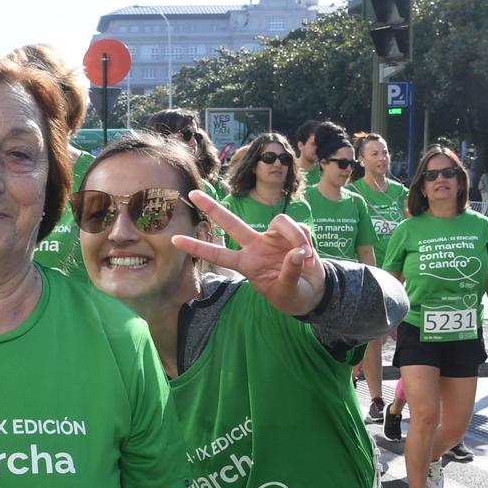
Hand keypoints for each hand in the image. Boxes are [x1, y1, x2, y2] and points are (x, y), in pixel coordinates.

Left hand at [173, 190, 322, 316]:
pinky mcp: (291, 233)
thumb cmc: (293, 295)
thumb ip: (290, 273)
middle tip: (193, 193)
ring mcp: (272, 238)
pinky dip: (306, 241)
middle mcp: (256, 246)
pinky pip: (299, 228)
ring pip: (280, 222)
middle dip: (213, 208)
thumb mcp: (288, 291)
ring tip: (306, 257)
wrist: (313, 291)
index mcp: (247, 264)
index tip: (174, 240)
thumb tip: (296, 253)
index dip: (198, 248)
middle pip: (232, 223)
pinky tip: (310, 256)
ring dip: (295, 237)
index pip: (218, 255)